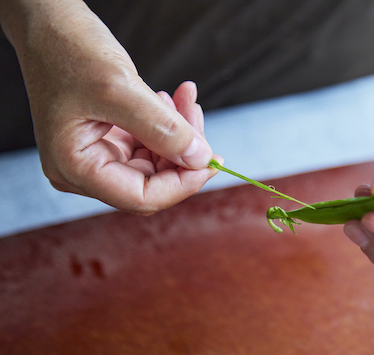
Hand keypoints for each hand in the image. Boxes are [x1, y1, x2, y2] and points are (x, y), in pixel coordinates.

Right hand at [1, 0, 218, 213]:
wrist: (48, 23)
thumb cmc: (67, 50)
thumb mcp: (119, 89)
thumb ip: (162, 129)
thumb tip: (199, 158)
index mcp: (75, 168)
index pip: (141, 197)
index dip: (182, 183)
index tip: (211, 160)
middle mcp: (84, 170)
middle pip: (153, 180)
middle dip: (183, 151)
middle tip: (195, 113)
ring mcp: (97, 155)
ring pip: (156, 161)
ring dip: (179, 133)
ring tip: (185, 99)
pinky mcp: (108, 139)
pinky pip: (149, 143)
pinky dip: (167, 124)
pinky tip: (172, 100)